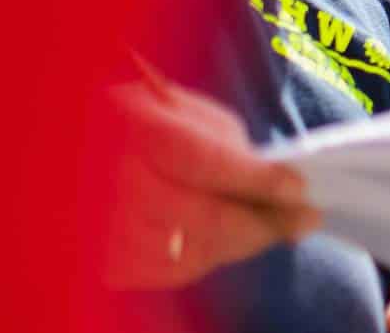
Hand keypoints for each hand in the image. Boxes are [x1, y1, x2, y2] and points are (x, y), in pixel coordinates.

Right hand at [100, 77, 320, 289]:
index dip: (257, 180)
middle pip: (201, 218)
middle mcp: (110, 179)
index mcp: (136, 126)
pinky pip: (164, 273)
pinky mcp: (100, 259)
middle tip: (302, 220)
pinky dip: (202, 259)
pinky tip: (220, 242)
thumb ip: (232, 151)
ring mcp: (100, 225)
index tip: (299, 190)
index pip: (204, 163)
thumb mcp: (192, 116)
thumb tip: (281, 190)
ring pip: (188, 254)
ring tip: (266, 228)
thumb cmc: (151, 125)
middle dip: (261, 223)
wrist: (87, 147)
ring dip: (237, 243)